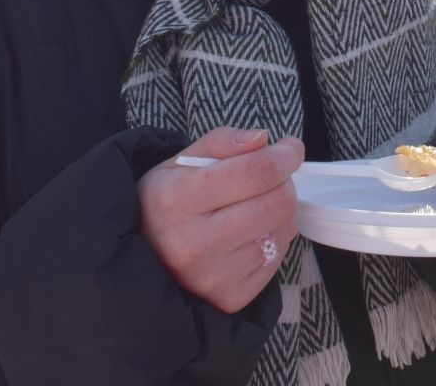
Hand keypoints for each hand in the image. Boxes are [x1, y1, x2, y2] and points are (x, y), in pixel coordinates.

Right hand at [138, 126, 302, 313]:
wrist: (145, 260)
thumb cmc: (166, 206)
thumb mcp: (178, 163)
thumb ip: (221, 142)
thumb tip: (261, 139)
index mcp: (176, 201)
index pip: (254, 172)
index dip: (283, 155)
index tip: (290, 148)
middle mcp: (193, 244)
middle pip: (277, 202)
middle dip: (285, 182)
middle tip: (273, 176)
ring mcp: (214, 276)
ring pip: (283, 229)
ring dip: (280, 210)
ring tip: (254, 206)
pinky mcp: (232, 297)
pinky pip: (278, 256)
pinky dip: (273, 238)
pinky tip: (250, 233)